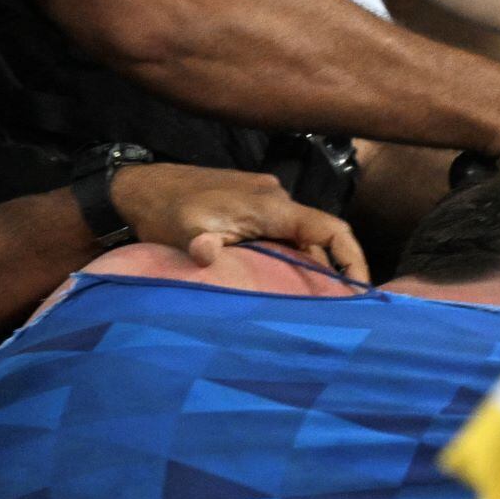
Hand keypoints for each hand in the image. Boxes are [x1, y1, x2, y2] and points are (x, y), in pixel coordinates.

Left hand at [109, 163, 368, 282]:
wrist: (139, 186)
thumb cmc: (163, 210)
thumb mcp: (182, 231)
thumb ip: (200, 244)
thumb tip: (206, 253)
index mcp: (270, 205)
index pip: (330, 228)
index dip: (353, 258)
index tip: (360, 291)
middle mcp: (275, 198)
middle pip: (317, 238)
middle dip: (328, 273)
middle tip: (329, 312)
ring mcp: (263, 199)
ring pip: (298, 237)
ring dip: (303, 267)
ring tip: (303, 304)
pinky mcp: (250, 205)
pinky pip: (280, 233)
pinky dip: (285, 257)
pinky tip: (274, 282)